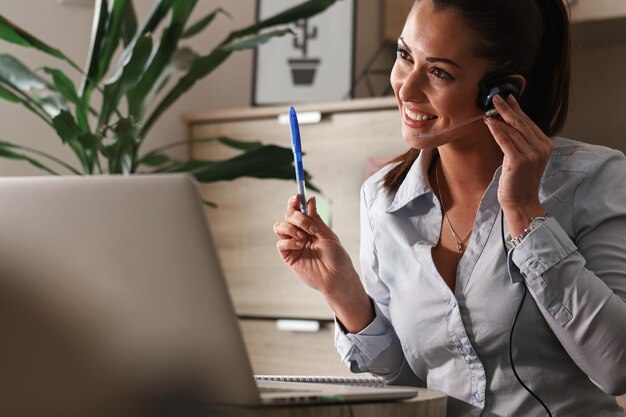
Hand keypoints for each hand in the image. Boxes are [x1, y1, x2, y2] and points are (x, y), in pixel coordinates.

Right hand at [274, 194, 357, 294]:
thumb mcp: (327, 234)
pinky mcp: (288, 256)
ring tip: (304, 237)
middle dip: (297, 217)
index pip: (298, 210)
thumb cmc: (336, 256)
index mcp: (310, 226)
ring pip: (280, 226)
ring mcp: (293, 244)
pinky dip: (289, 241)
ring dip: (291, 228)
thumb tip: (310, 199)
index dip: (295, 202)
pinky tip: (300, 245)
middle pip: (288, 215)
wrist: (337, 277)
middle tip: (310, 227)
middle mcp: (299, 233)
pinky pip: (281, 243)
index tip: (298, 197)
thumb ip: (315, 218)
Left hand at [484, 94, 552, 234]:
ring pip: (512, 131)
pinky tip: (489, 122)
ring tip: (489, 109)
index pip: (529, 122)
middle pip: (521, 123)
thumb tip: (508, 121)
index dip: (517, 109)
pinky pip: (505, 141)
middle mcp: (541, 148)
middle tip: (496, 96)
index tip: (508, 97)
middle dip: (507, 108)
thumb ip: (522, 141)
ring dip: (499, 118)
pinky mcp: (518, 161)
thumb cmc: (520, 180)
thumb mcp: (526, 157)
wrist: (521, 201)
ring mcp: (531, 154)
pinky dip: (496, 130)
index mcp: (546, 145)